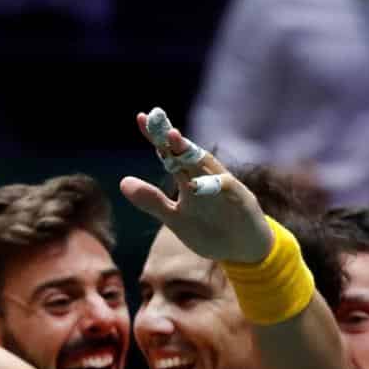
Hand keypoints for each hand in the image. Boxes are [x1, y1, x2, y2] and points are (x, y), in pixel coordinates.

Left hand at [119, 110, 273, 264]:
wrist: (244, 251)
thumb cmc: (210, 231)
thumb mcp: (176, 219)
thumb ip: (153, 201)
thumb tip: (123, 182)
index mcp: (189, 180)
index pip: (171, 154)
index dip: (157, 137)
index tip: (141, 118)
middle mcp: (206, 178)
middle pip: (187, 153)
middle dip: (172, 138)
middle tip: (157, 119)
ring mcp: (224, 188)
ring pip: (206, 166)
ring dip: (190, 153)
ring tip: (173, 138)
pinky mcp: (241, 201)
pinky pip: (227, 189)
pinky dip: (213, 184)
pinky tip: (196, 184)